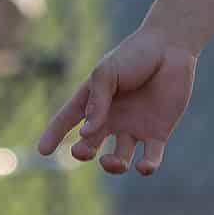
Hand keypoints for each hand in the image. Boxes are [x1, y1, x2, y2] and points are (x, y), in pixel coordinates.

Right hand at [38, 29, 198, 175]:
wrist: (171, 48)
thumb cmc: (135, 55)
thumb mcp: (107, 72)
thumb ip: (97, 100)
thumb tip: (88, 131)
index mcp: (93, 101)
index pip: (66, 121)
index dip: (52, 135)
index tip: (42, 151)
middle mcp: (110, 119)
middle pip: (90, 145)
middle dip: (83, 152)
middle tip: (81, 150)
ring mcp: (134, 127)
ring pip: (119, 158)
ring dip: (113, 165)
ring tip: (111, 161)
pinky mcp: (158, 133)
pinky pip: (151, 158)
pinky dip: (147, 167)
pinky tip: (144, 167)